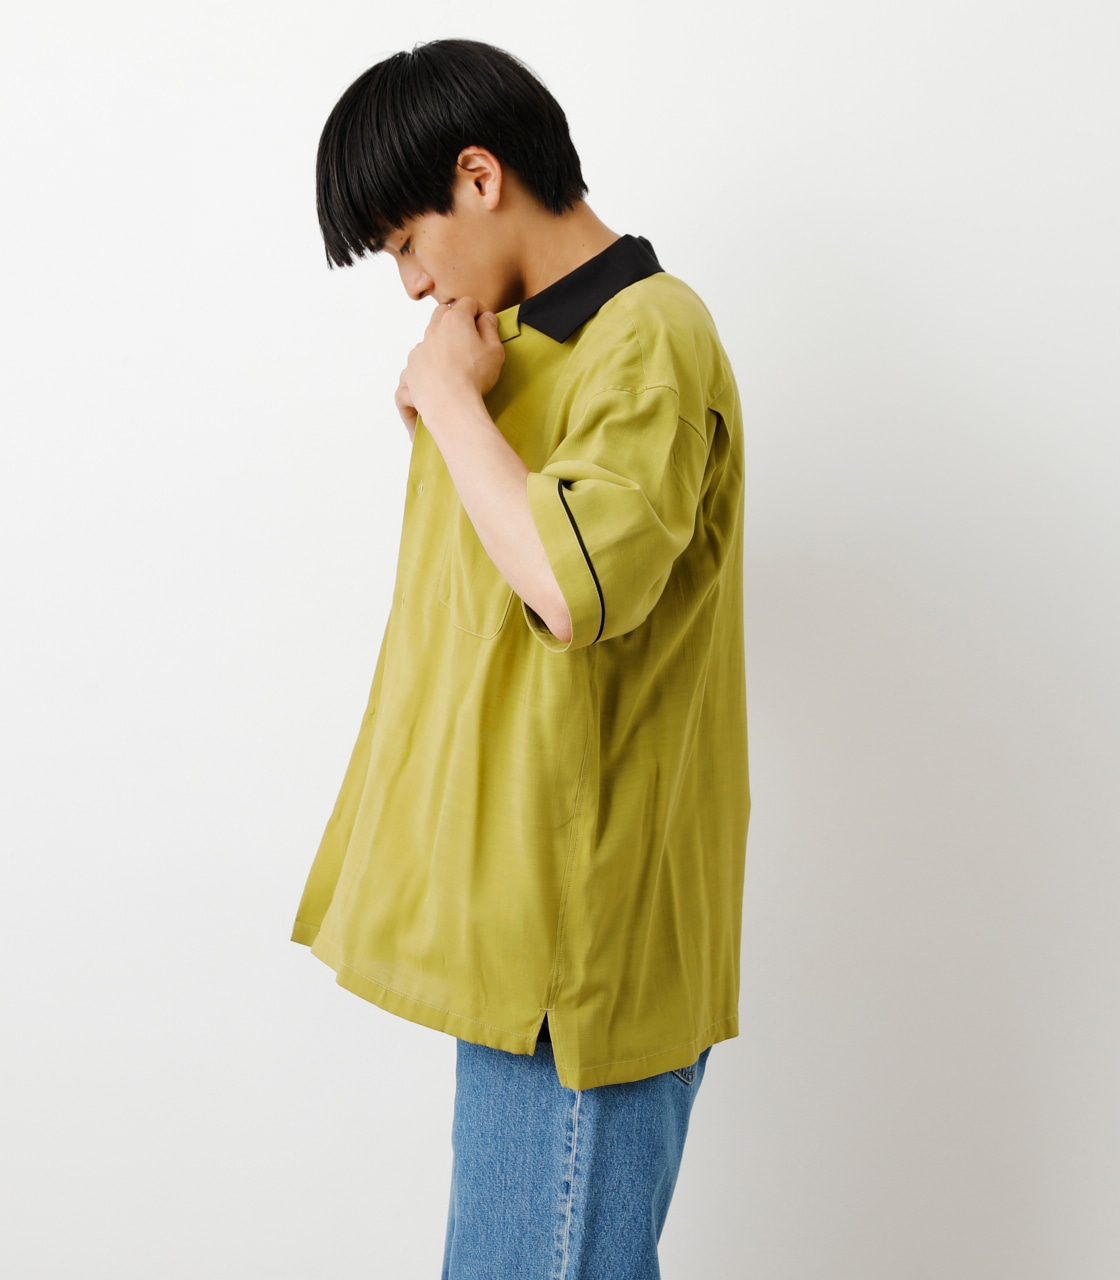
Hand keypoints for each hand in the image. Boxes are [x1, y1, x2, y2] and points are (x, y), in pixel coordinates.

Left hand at [397, 298, 504, 433]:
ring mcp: (419, 348)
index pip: (468, 302)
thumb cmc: (474, 378)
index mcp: (455, 320)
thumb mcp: (495, 350)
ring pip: (430, 336)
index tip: (485, 324)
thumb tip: (486, 318)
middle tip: (468, 338)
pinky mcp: (411, 367)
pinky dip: (429, 363)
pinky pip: (420, 359)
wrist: (450, 405)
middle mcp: (433, 329)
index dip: (479, 311)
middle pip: (443, 313)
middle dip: (456, 320)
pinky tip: (439, 376)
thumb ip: (490, 328)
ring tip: (454, 362)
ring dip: (441, 342)